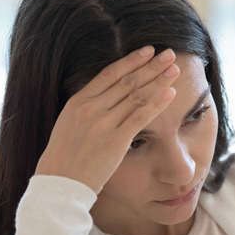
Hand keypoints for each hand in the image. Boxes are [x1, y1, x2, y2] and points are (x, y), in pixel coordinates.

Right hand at [35, 46, 179, 192]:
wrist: (59, 184)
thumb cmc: (64, 157)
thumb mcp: (68, 124)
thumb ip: (86, 107)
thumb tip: (106, 95)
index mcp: (78, 102)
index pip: (109, 73)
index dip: (131, 60)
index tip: (148, 51)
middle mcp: (91, 109)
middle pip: (127, 81)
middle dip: (151, 66)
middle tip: (169, 54)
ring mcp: (103, 124)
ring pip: (136, 95)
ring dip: (158, 80)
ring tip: (174, 69)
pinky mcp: (115, 141)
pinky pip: (140, 117)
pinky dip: (157, 103)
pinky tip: (170, 94)